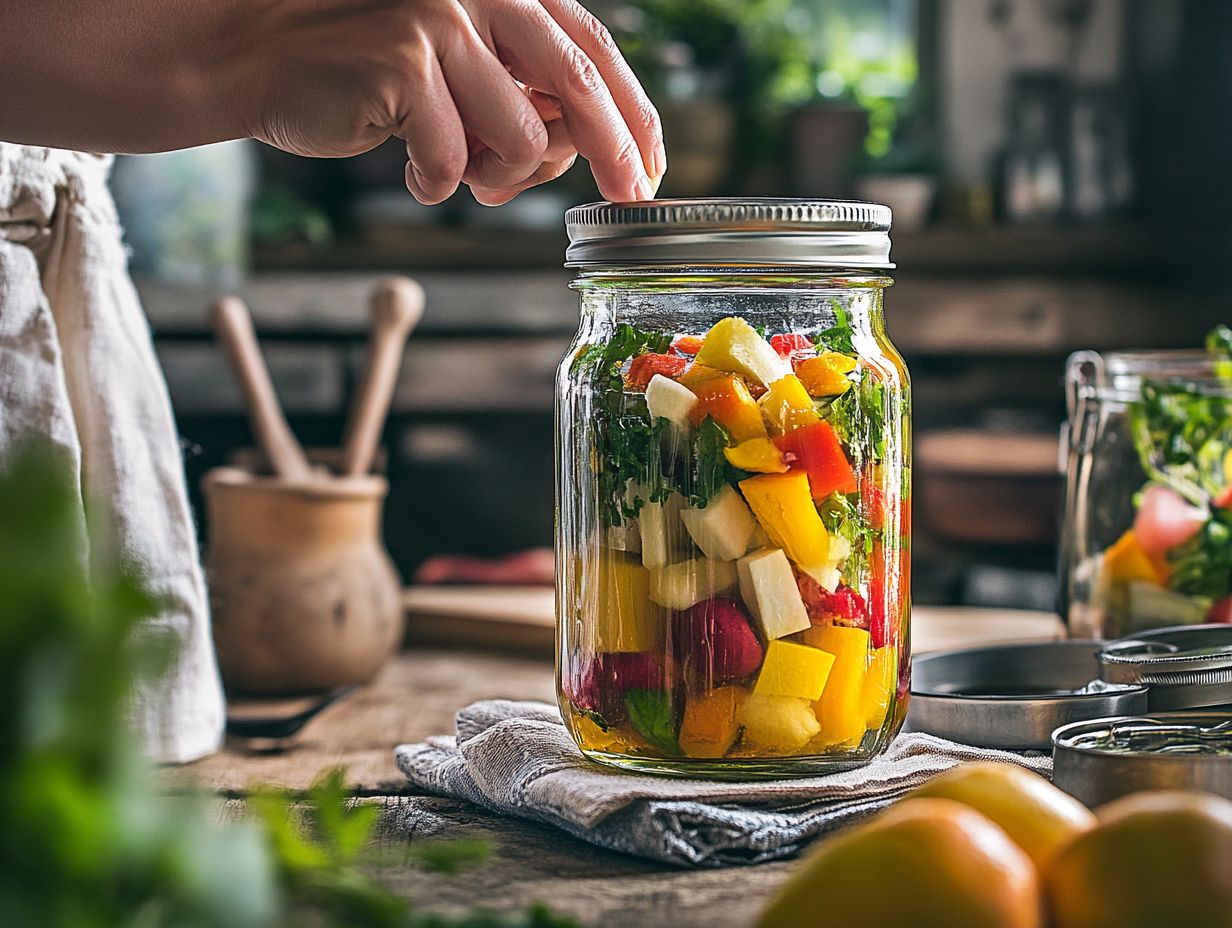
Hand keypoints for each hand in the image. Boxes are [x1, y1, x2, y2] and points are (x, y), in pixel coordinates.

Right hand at [246, 0, 664, 204]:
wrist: (256, 52)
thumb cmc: (364, 69)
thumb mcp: (458, 66)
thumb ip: (518, 90)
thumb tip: (585, 147)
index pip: (591, 48)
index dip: (633, 112)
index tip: (651, 165)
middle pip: (577, 85)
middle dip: (613, 152)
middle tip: (629, 198)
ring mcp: (439, 22)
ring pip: (518, 137)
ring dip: (496, 177)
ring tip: (461, 172)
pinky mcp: (402, 65)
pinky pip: (452, 162)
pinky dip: (437, 185)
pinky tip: (411, 172)